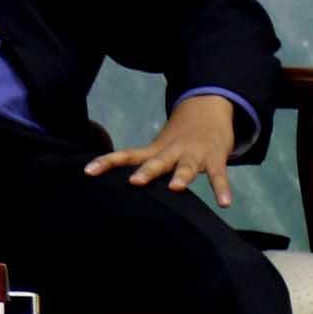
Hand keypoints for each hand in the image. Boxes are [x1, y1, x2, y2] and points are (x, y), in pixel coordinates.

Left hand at [85, 94, 239, 205]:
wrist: (207, 109)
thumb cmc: (178, 138)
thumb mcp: (158, 149)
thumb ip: (144, 166)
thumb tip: (120, 187)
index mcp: (154, 150)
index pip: (126, 155)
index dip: (106, 162)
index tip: (87, 171)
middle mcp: (171, 151)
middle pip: (156, 162)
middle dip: (146, 172)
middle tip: (134, 182)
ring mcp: (193, 154)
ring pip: (186, 166)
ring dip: (181, 176)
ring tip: (176, 188)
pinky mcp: (215, 158)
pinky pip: (219, 175)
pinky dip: (222, 189)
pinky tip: (226, 203)